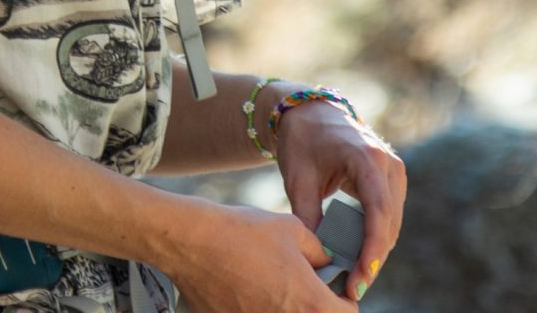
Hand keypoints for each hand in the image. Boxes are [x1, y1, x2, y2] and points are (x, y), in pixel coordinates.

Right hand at [154, 198, 346, 312]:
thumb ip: (319, 252)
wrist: (192, 242)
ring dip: (287, 308)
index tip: (333, 290)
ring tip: (273, 287)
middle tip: (303, 289)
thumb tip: (327, 263)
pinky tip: (248, 292)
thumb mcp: (293, 231)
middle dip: (316, 307)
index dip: (344, 301)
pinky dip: (258, 309)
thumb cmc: (243, 232)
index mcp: (312, 303)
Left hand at [276, 101, 406, 299]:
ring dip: (376, 251)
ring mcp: (394, 171)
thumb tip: (319, 257)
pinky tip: (360, 257)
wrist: (310, 112)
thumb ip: (308, 216)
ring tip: (356, 278)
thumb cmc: (301, 141)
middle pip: (389, 223)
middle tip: (354, 287)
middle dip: (372, 258)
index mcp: (367, 157)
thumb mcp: (298, 179)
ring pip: (392, 223)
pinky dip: (376, 237)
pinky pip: (389, 216)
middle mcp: (388, 164)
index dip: (372, 248)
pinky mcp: (391, 179)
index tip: (361, 276)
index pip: (378, 212)